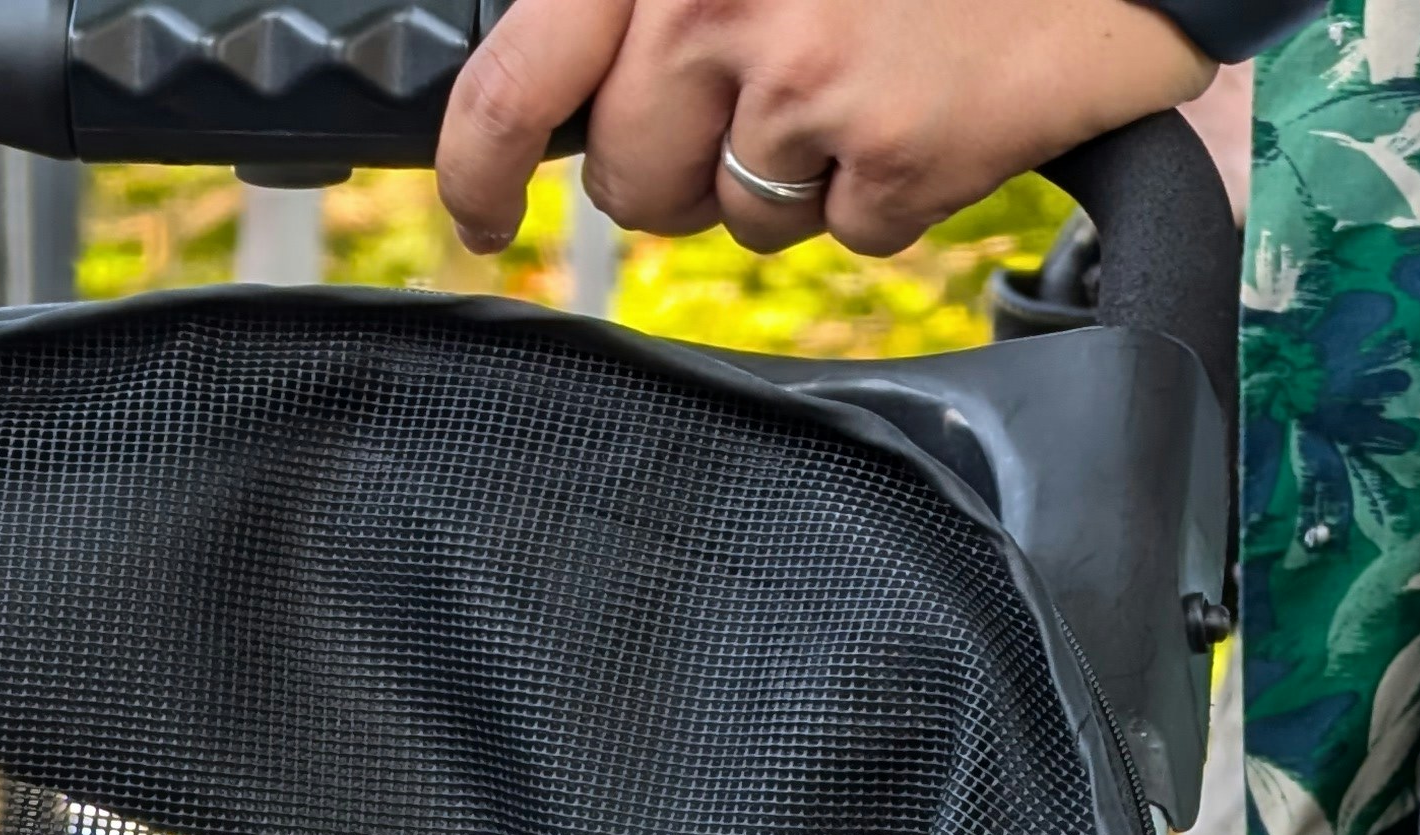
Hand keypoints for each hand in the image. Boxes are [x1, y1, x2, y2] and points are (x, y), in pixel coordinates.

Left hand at [437, 0, 1212, 259]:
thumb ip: (658, 2)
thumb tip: (556, 113)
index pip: (514, 87)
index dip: (479, 172)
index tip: (481, 215)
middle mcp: (717, 3)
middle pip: (631, 182)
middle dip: (687, 169)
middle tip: (779, 97)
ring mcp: (809, 83)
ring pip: (738, 215)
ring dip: (799, 177)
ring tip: (880, 74)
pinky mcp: (897, 151)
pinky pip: (848, 229)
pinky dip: (893, 188)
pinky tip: (940, 98)